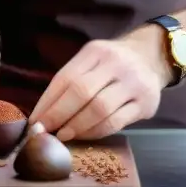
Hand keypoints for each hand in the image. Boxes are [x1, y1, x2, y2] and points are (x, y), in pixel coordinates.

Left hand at [28, 25, 168, 140]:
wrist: (151, 58)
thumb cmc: (111, 65)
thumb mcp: (91, 60)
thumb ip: (70, 81)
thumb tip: (43, 114)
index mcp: (96, 51)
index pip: (66, 77)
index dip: (47, 102)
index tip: (34, 120)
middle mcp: (116, 63)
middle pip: (81, 91)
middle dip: (58, 115)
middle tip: (44, 132)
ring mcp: (133, 83)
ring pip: (99, 109)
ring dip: (76, 126)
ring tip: (63, 135)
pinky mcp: (146, 103)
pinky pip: (115, 122)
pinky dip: (95, 132)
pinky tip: (84, 135)